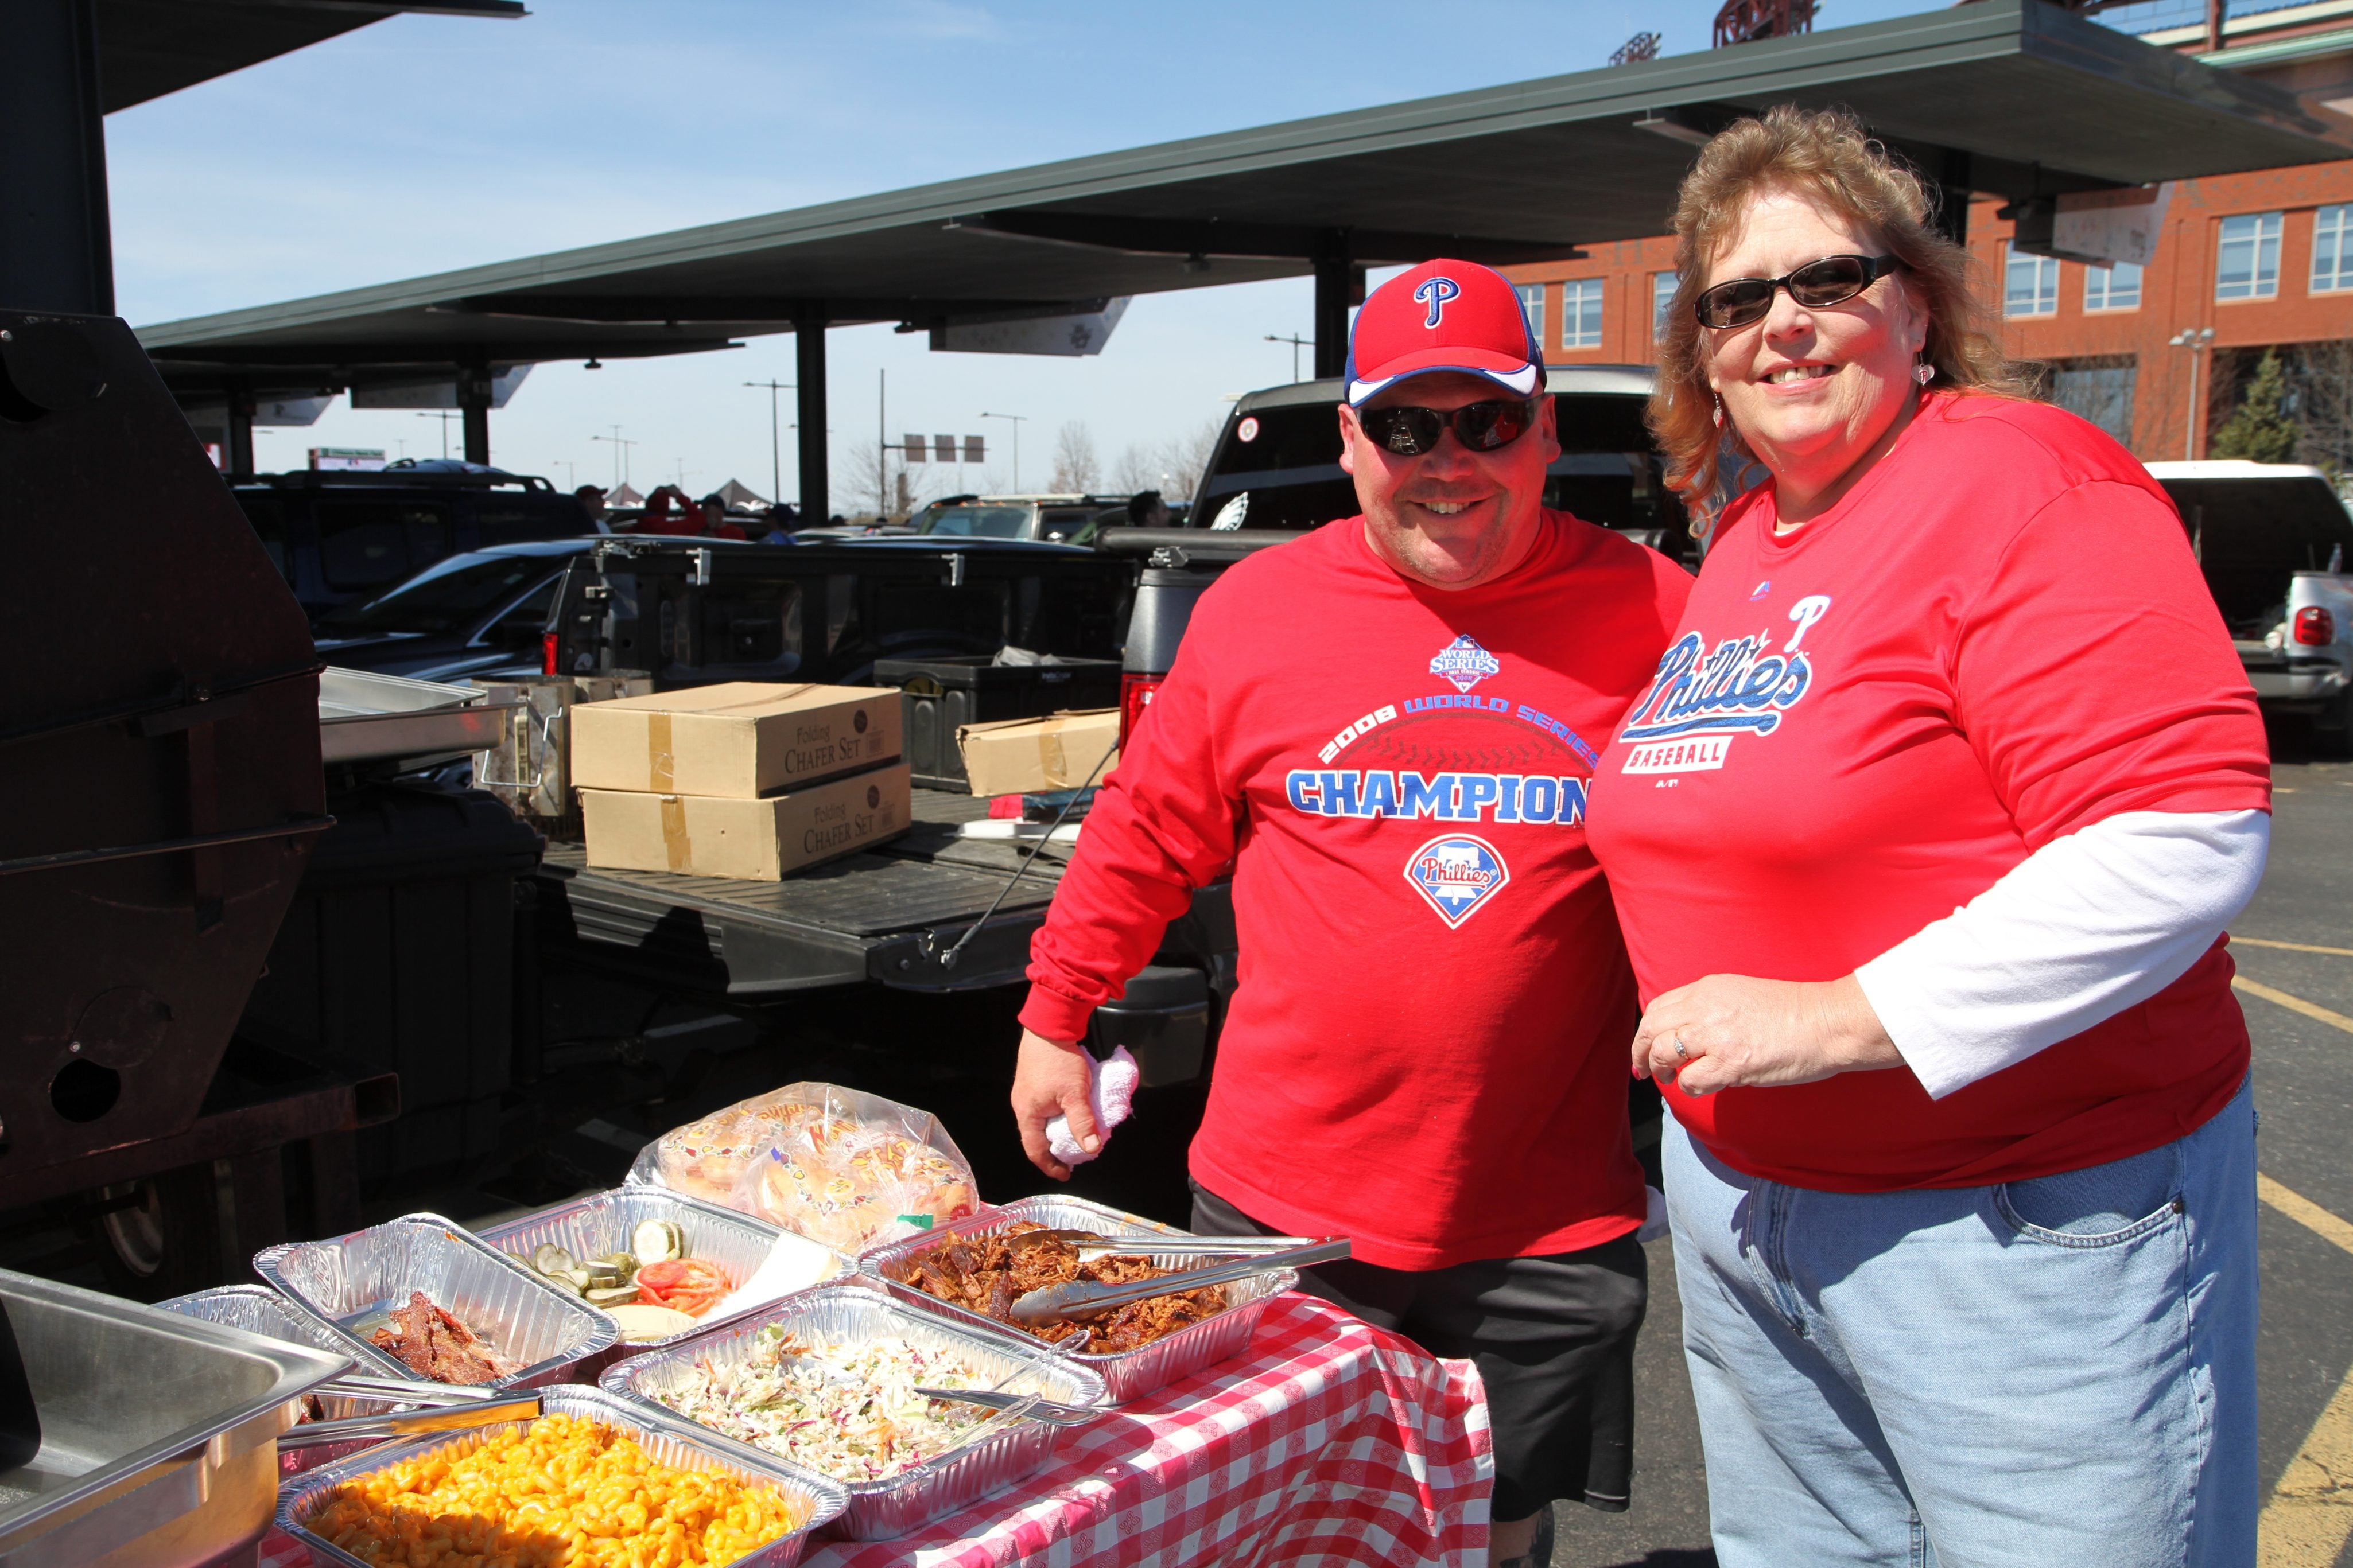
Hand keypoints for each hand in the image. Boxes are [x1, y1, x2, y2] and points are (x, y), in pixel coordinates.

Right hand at [1012, 1029, 1098, 1179]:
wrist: (1049, 1025)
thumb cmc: (1059, 1060)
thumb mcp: (1075, 1094)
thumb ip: (1083, 1122)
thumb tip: (1092, 1148)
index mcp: (1027, 1113)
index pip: (1035, 1151)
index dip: (1051, 1166)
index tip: (1066, 1173)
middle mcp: (1021, 1105)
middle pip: (1035, 1138)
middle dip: (1054, 1150)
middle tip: (1073, 1156)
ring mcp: (1025, 1093)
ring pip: (1039, 1122)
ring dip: (1055, 1132)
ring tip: (1073, 1136)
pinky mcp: (1032, 1082)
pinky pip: (1042, 1108)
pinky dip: (1055, 1117)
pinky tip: (1068, 1113)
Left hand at [1631, 973, 1902, 1095]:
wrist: (1829, 1022)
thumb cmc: (1795, 1012)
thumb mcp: (1743, 995)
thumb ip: (1712, 1007)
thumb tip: (1689, 1033)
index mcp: (1709, 988)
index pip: (1659, 1007)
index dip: (1646, 1030)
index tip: (1644, 1046)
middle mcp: (1706, 1007)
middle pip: (1651, 1028)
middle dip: (1639, 1052)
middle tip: (1641, 1070)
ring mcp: (1717, 1035)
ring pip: (1662, 1053)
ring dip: (1659, 1070)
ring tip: (1669, 1079)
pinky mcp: (1731, 1063)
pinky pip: (1690, 1080)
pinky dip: (1688, 1087)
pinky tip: (1700, 1087)